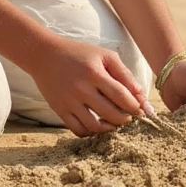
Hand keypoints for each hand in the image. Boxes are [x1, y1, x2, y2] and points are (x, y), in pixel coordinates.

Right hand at [26, 37, 147, 136]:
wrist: (44, 55)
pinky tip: (98, 126)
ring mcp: (69, 101)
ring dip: (110, 128)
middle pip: (110, 114)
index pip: (121, 96)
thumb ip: (125, 74)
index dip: (135, 106)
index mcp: (94, 73)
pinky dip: (91, 132)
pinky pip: (78, 130)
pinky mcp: (59, 110)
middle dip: (125, 119)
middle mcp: (81, 89)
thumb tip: (142, 96)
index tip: (140, 109)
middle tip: (129, 117)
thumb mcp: (104, 56)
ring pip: (95, 126)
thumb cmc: (79, 54)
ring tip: (115, 123)